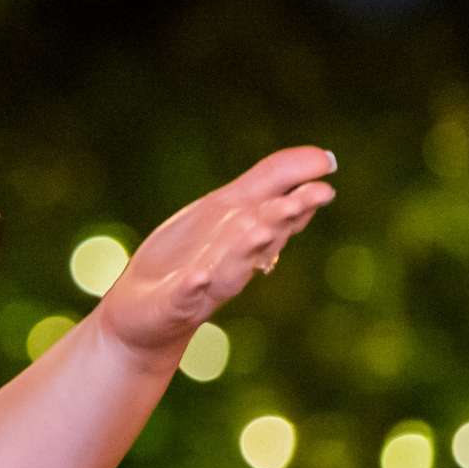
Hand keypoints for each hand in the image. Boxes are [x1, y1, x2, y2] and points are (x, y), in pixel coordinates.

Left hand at [95, 146, 337, 362]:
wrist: (144, 310)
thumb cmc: (191, 254)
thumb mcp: (229, 209)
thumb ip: (270, 182)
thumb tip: (324, 157)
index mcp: (249, 238)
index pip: (280, 219)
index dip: (300, 203)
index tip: (324, 187)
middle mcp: (235, 262)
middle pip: (262, 240)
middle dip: (281, 218)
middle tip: (306, 199)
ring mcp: (204, 286)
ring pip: (231, 268)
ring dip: (246, 248)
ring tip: (262, 229)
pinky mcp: (173, 305)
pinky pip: (184, 296)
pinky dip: (191, 287)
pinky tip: (197, 276)